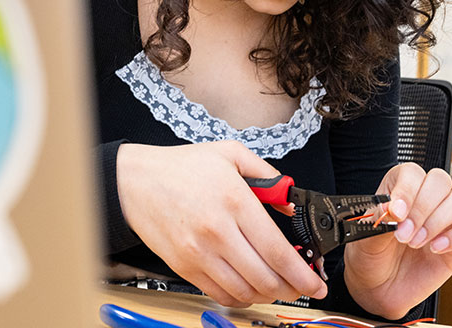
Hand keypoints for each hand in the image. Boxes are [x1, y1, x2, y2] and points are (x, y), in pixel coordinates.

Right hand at [116, 140, 327, 306]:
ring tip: (276, 285)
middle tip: (300, 285)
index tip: (316, 282)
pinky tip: (248, 286)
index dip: (303, 274)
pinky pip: (220, 294)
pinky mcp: (184, 266)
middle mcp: (217, 232)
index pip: (278, 252)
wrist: (135, 182)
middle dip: (291, 288)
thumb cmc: (181, 168)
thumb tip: (290, 200)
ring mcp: (199, 253)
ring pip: (244, 292)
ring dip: (267, 294)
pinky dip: (240, 297)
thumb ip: (268, 176)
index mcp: (234, 202)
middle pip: (265, 278)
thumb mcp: (230, 154)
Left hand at [343, 163, 451, 318]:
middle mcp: (425, 198)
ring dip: (439, 221)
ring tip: (416, 243)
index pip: (412, 172)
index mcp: (399, 188)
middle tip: (404, 235)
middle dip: (423, 208)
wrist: (378, 288)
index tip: (397, 213)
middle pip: (440, 180)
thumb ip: (379, 220)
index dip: (407, 189)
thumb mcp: (365, 238)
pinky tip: (437, 249)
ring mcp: (446, 219)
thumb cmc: (370, 256)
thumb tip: (392, 207)